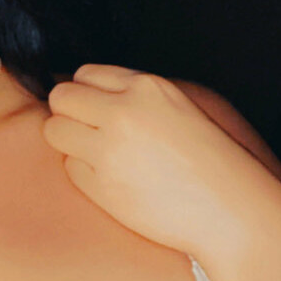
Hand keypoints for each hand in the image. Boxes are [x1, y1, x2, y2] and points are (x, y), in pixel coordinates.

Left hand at [42, 64, 275, 256]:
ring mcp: (109, 150)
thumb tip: (82, 89)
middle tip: (86, 130)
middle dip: (67, 112)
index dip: (85, 92)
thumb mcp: (174, 106)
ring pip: (54, 130)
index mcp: (146, 87)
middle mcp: (124, 113)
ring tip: (97, 154)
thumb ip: (131, 93)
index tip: (94, 108)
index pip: (84, 74)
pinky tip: (111, 178)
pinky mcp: (101, 185)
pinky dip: (82, 171)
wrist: (226, 207)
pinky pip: (69, 167)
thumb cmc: (204, 158)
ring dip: (68, 140)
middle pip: (61, 97)